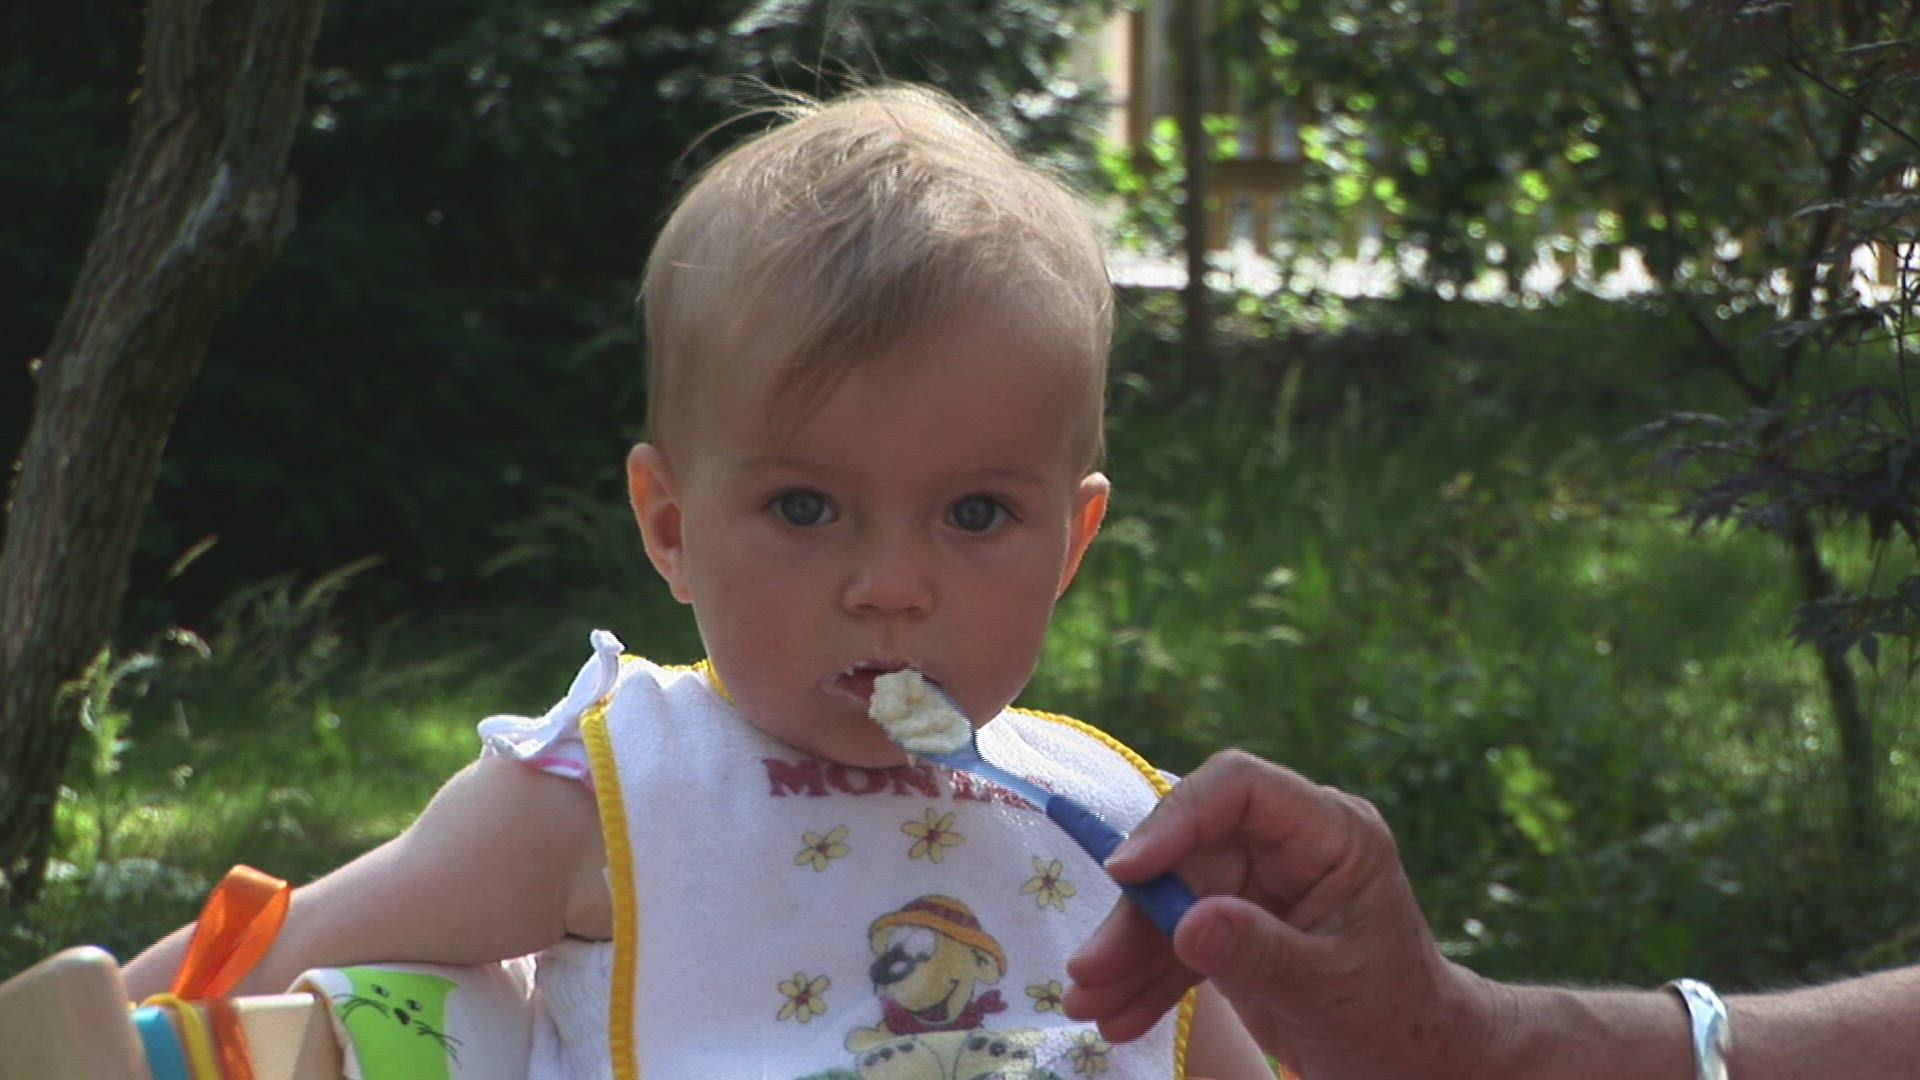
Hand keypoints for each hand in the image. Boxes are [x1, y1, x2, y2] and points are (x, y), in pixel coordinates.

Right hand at [1063, 750, 1503, 1079]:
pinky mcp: (1237, 920)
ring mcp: (1258, 881)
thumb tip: (1188, 923)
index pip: (1239, 789)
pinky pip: (1178, 936)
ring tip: (1089, 1007)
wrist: (1414, 1062)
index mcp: (1330, 832)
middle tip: (1088, 972)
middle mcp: (1287, 843)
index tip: (1127, 872)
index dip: (1176, 819)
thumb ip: (1261, 953)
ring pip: (1171, 897)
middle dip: (1136, 914)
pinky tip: (1119, 1015)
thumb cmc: (1396, 1018)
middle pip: (1187, 852)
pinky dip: (1147, 976)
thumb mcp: (1331, 991)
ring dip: (1128, 952)